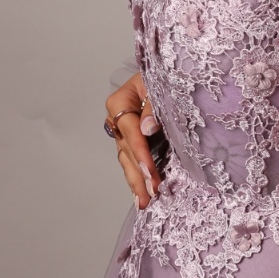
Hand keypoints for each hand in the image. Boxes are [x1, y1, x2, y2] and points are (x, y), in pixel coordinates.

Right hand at [105, 72, 161, 208]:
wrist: (161, 74)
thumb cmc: (160, 76)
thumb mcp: (156, 84)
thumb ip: (153, 106)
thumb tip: (148, 128)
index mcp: (120, 103)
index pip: (131, 133)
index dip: (142, 154)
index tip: (152, 173)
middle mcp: (117, 120)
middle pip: (127, 151)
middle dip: (140, 174)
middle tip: (151, 195)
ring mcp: (122, 133)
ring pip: (126, 161)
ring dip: (136, 183)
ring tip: (145, 203)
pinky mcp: (131, 141)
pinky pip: (131, 162)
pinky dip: (137, 178)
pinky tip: (141, 196)